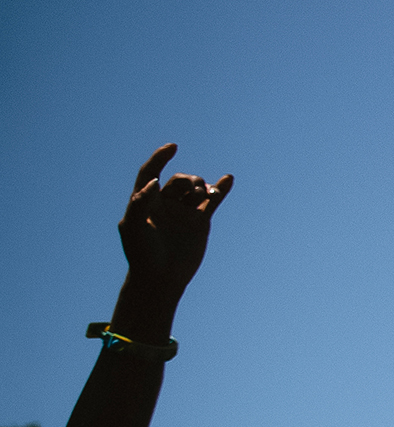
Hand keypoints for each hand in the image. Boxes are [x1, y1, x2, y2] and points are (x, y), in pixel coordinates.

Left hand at [116, 143, 233, 314]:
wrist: (161, 278)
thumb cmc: (142, 254)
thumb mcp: (133, 228)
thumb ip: (139, 203)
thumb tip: (154, 182)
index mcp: (146, 202)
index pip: (151, 173)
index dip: (160, 158)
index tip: (172, 148)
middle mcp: (165, 203)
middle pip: (178, 180)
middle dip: (188, 180)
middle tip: (195, 191)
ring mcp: (183, 211)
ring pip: (195, 189)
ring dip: (203, 185)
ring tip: (207, 195)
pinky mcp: (200, 221)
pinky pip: (212, 201)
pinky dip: (220, 188)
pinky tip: (227, 179)